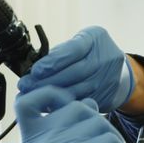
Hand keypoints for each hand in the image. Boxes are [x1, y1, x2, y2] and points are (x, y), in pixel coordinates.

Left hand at [18, 26, 134, 112]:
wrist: (119, 72)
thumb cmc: (88, 55)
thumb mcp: (77, 44)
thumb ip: (59, 53)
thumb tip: (32, 70)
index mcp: (95, 38)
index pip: (74, 49)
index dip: (53, 61)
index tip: (35, 70)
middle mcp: (105, 57)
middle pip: (74, 72)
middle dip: (46, 80)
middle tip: (25, 85)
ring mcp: (107, 79)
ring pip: (76, 89)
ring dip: (50, 94)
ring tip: (30, 95)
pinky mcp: (105, 97)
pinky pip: (79, 102)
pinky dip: (60, 104)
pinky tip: (45, 104)